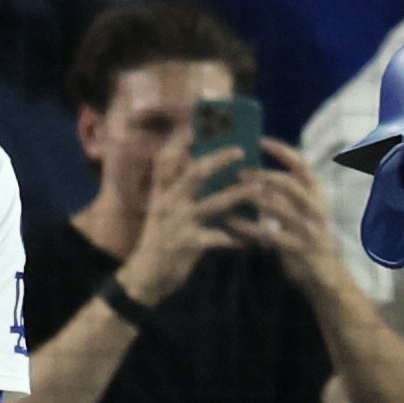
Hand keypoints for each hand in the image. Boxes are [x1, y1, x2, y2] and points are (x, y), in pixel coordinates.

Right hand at [120, 130, 247, 304]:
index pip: (166, 159)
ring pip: (213, 204)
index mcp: (161, 193)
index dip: (180, 141)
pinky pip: (220, 237)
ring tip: (258, 189)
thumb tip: (201, 171)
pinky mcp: (189, 244)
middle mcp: (168, 203)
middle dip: (219, 160)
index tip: (196, 125)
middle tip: (241, 151)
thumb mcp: (161, 212)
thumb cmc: (159, 242)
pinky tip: (251, 238)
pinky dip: (237, 237)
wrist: (145, 277)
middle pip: (195, 173)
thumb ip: (176, 192)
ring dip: (238, 195)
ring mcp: (178, 223)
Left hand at [224, 140, 344, 290]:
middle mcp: (316, 208)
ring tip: (230, 195)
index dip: (281, 150)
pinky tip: (230, 224)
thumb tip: (259, 179)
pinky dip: (247, 228)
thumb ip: (286, 198)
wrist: (327, 278)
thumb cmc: (308, 242)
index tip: (260, 140)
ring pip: (277, 207)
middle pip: (287, 183)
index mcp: (317, 195)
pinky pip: (269, 235)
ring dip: (251, 199)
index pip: (301, 164)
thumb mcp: (302, 214)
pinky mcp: (298, 248)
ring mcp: (308, 228)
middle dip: (261, 175)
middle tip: (238, 173)